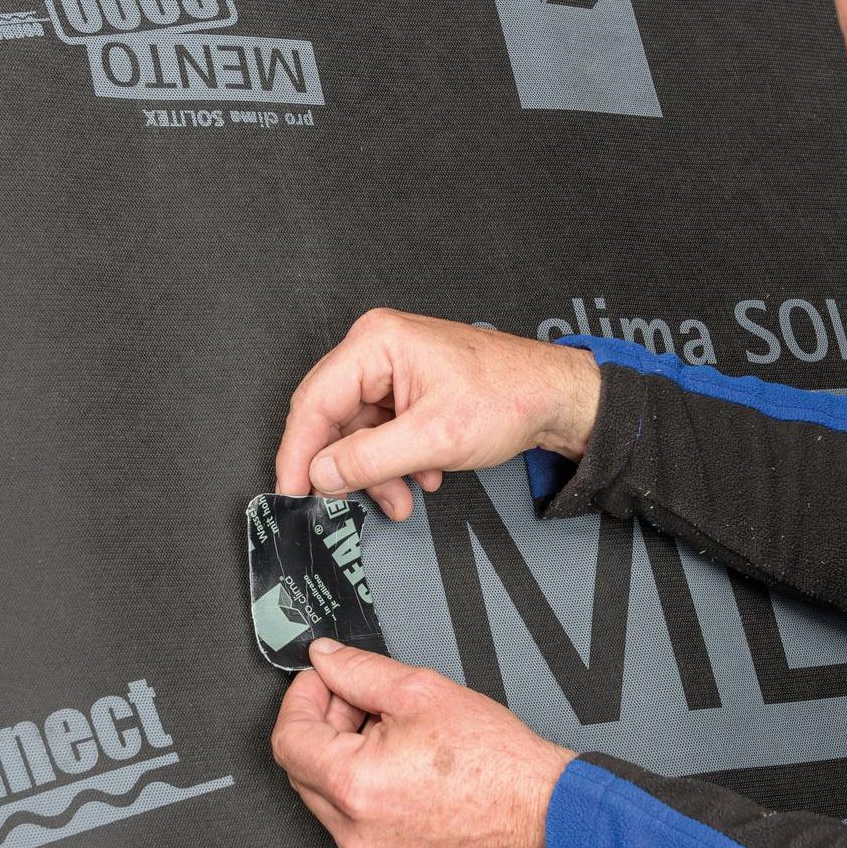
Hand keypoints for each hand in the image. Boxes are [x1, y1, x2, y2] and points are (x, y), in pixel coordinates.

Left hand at [270, 638, 576, 847]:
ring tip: (398, 745)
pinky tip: (409, 782)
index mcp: (353, 786)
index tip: (321, 684)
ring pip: (333, 806)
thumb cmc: (498, 764)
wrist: (544, 814)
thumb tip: (326, 660)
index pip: (288, 739)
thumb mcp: (423, 692)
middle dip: (327, 731)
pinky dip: (372, 805)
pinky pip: (362, 835)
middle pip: (306, 772)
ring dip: (350, 769)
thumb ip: (360, 672)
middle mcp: (355, 834)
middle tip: (365, 707)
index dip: (302, 701)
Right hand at [274, 308, 600, 519]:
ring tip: (403, 498)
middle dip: (347, 468)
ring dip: (377, 472)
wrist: (555, 398)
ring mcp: (392, 369)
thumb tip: (322, 473)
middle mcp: (378, 349)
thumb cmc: (509, 397)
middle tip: (345, 504)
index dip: (298, 453)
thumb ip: (371, 459)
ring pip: (358, 433)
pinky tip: (424, 476)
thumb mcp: (434, 438)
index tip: (291, 491)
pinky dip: (395, 463)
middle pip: (333, 418)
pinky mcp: (407, 389)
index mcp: (376, 343)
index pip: (314, 402)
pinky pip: (381, 432)